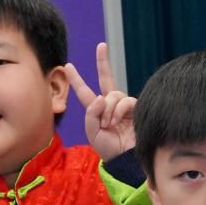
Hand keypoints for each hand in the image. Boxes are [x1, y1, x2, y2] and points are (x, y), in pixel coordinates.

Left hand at [68, 42, 136, 157]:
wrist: (126, 159)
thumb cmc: (109, 149)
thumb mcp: (93, 132)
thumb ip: (91, 114)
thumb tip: (101, 97)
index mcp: (97, 111)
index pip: (85, 92)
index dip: (77, 79)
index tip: (69, 65)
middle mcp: (110, 105)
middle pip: (106, 79)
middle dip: (103, 61)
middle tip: (101, 45)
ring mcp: (124, 106)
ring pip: (113, 94)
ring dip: (109, 109)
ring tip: (110, 124)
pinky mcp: (136, 108)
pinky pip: (124, 101)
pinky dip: (118, 110)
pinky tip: (117, 121)